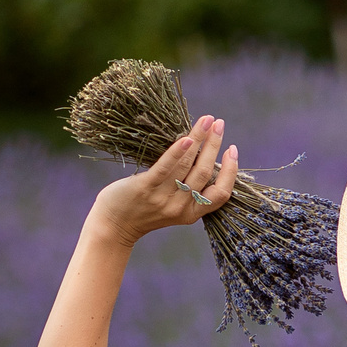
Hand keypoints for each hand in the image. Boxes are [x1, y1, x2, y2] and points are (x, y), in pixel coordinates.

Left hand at [90, 115, 239, 247]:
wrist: (113, 225)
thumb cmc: (143, 210)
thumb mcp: (173, 206)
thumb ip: (188, 189)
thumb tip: (202, 155)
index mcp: (192, 213)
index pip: (221, 193)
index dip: (230, 171)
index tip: (232, 149)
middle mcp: (181, 208)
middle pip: (205, 173)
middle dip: (214, 145)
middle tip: (220, 124)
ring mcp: (163, 198)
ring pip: (188, 166)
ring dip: (200, 139)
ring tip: (206, 120)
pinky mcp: (145, 188)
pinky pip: (166, 168)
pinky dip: (178, 152)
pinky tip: (186, 137)